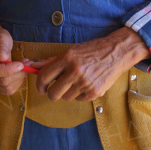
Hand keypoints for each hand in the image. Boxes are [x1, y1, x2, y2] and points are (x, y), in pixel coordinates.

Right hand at [0, 0, 28, 94]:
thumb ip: (0, 46)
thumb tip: (3, 57)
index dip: (8, 70)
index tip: (21, 64)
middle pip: (2, 82)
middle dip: (18, 74)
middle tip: (28, 63)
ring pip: (6, 88)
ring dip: (19, 78)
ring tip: (25, 66)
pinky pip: (8, 90)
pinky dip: (17, 82)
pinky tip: (20, 72)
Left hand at [33, 27, 149, 101]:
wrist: (116, 52)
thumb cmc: (92, 50)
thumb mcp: (72, 51)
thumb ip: (52, 61)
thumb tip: (33, 66)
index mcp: (67, 58)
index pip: (44, 76)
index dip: (39, 85)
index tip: (41, 88)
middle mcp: (75, 71)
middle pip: (53, 93)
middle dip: (52, 93)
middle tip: (56, 89)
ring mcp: (85, 83)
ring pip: (66, 97)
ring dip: (68, 92)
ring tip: (76, 81)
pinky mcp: (94, 92)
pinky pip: (79, 99)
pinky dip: (80, 94)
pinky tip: (86, 84)